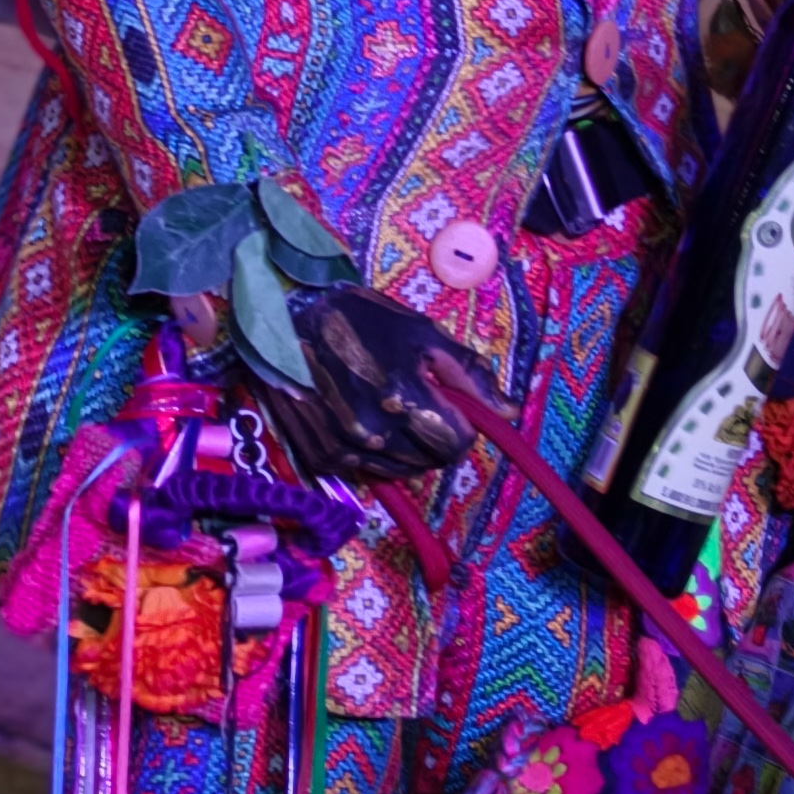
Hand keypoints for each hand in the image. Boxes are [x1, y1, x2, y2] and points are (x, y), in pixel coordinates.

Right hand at [263, 282, 508, 486]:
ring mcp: (345, 451)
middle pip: (433, 461)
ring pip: (402, 471)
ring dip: (408, 448)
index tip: (448, 403)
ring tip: (389, 409)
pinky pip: (367, 472)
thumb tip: (512, 411)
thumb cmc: (358, 321)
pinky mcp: (321, 460)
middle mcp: (375, 434)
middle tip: (418, 402)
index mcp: (404, 398)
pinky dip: (375, 454)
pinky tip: (362, 420)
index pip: (458, 442)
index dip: (461, 422)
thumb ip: (470, 374)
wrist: (281, 324)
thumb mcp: (421, 334)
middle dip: (436, 435)